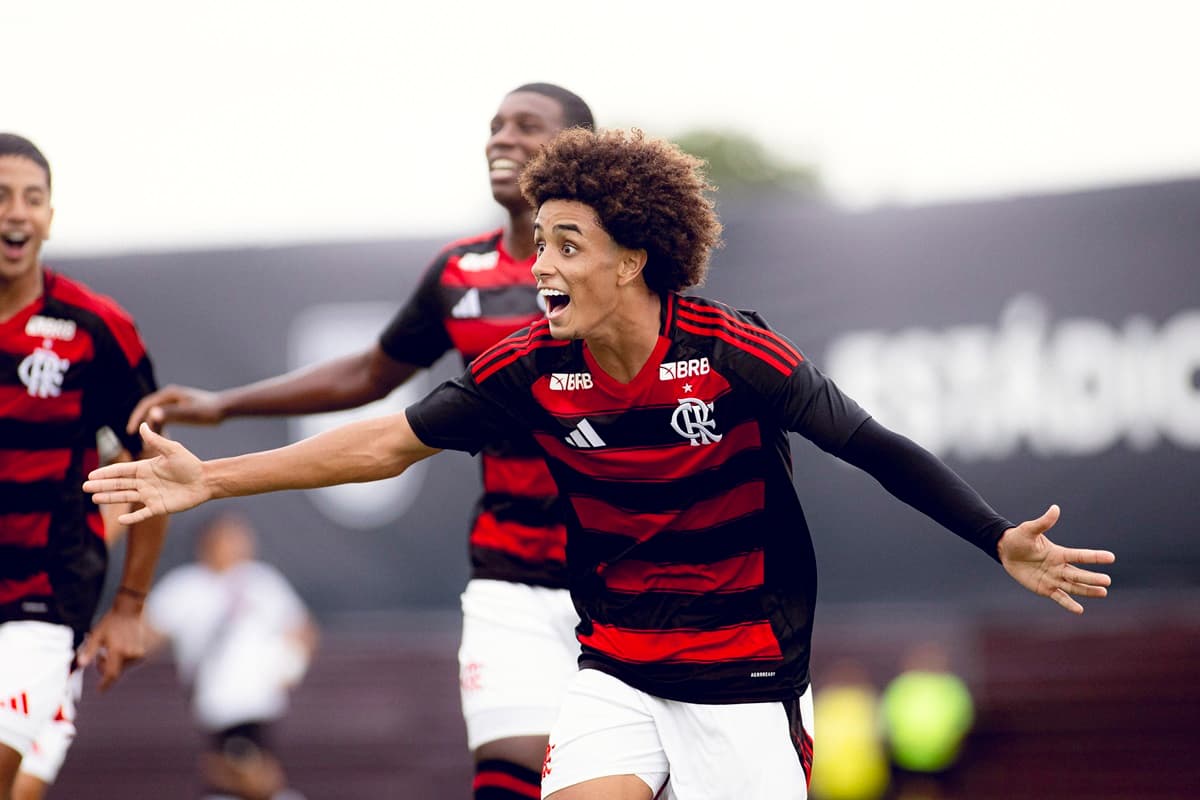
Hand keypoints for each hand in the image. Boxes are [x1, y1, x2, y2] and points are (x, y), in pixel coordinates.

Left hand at [76, 597, 145, 690]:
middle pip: (117, 670)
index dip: (105, 684)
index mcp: (118, 650)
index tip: (100, 689)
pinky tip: (122, 646)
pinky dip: (125, 658)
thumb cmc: (113, 621)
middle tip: (101, 657)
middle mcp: (131, 653)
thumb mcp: (97, 634)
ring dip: (116, 662)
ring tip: (112, 648)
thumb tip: (80, 664)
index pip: (111, 674)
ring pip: (125, 666)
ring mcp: (139, 652)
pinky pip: (132, 660)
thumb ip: (89, 650)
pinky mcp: (145, 650)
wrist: (131, 609)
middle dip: (107, 667)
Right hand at [84, 423, 209, 524]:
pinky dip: (132, 517)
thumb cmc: (190, 463)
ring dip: (110, 498)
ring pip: (126, 497)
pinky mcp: (159, 507)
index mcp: (145, 468)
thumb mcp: (172, 450)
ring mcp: (150, 495)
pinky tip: (120, 520)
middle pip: (119, 484)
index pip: (121, 471)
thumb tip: (142, 424)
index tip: (91, 475)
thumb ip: (155, 440)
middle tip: (85, 488)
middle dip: (102, 486)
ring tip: (94, 499)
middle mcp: (145, 482)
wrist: (206, 480)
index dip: (106, 473)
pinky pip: (142, 514)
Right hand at [127, 384, 223, 433]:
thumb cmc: (210, 410)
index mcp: (169, 395)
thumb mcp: (190, 413)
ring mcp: (174, 402)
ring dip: (152, 428)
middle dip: (142, 425)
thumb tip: (152, 414)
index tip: (131, 431)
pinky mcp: (180, 409)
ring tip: (150, 444)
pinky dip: (161, 428)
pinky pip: (165, 419)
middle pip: (149, 410)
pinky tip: (163, 440)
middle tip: (139, 440)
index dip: (136, 417)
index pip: (146, 405)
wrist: (226, 407)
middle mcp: (169, 397)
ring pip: (157, 416)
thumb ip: (172, 414)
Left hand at [997, 504, 1114, 613]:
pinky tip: (1079, 610)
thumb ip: (1043, 522)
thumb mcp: (1029, 529)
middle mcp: (1059, 567)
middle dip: (1092, 578)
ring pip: (1074, 586)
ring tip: (1103, 593)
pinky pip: (1059, 597)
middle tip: (1107, 581)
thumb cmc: (1019, 538)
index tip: (1111, 557)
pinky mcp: (1045, 588)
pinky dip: (1068, 604)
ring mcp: (1053, 579)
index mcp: (1059, 553)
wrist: (1005, 551)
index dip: (1094, 557)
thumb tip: (1055, 508)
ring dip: (1087, 590)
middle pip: (1079, 574)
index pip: (1080, 555)